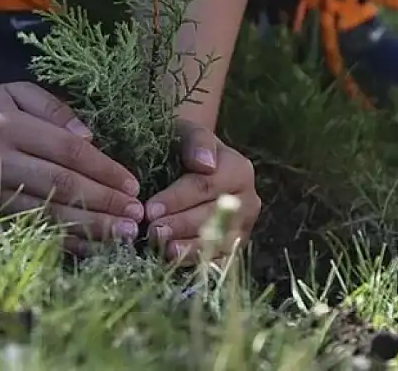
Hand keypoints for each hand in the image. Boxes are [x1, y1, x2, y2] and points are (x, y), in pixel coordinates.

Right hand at [0, 83, 144, 248]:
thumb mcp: (16, 93)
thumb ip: (54, 110)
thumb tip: (91, 139)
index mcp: (7, 127)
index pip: (67, 152)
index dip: (104, 169)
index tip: (133, 183)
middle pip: (61, 187)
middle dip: (104, 203)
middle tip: (136, 215)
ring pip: (47, 216)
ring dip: (89, 229)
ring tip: (122, 235)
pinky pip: (28, 232)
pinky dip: (61, 242)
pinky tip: (90, 248)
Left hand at [143, 119, 260, 264]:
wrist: (191, 165)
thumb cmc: (184, 147)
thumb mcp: (186, 133)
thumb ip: (196, 141)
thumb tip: (205, 163)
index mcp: (239, 170)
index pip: (206, 186)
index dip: (177, 199)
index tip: (150, 209)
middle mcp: (247, 200)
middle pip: (212, 216)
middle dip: (180, 225)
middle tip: (152, 232)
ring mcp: (244, 227)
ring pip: (219, 242)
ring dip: (189, 248)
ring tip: (162, 250)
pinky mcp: (235, 248)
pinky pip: (221, 260)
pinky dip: (199, 263)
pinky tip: (175, 264)